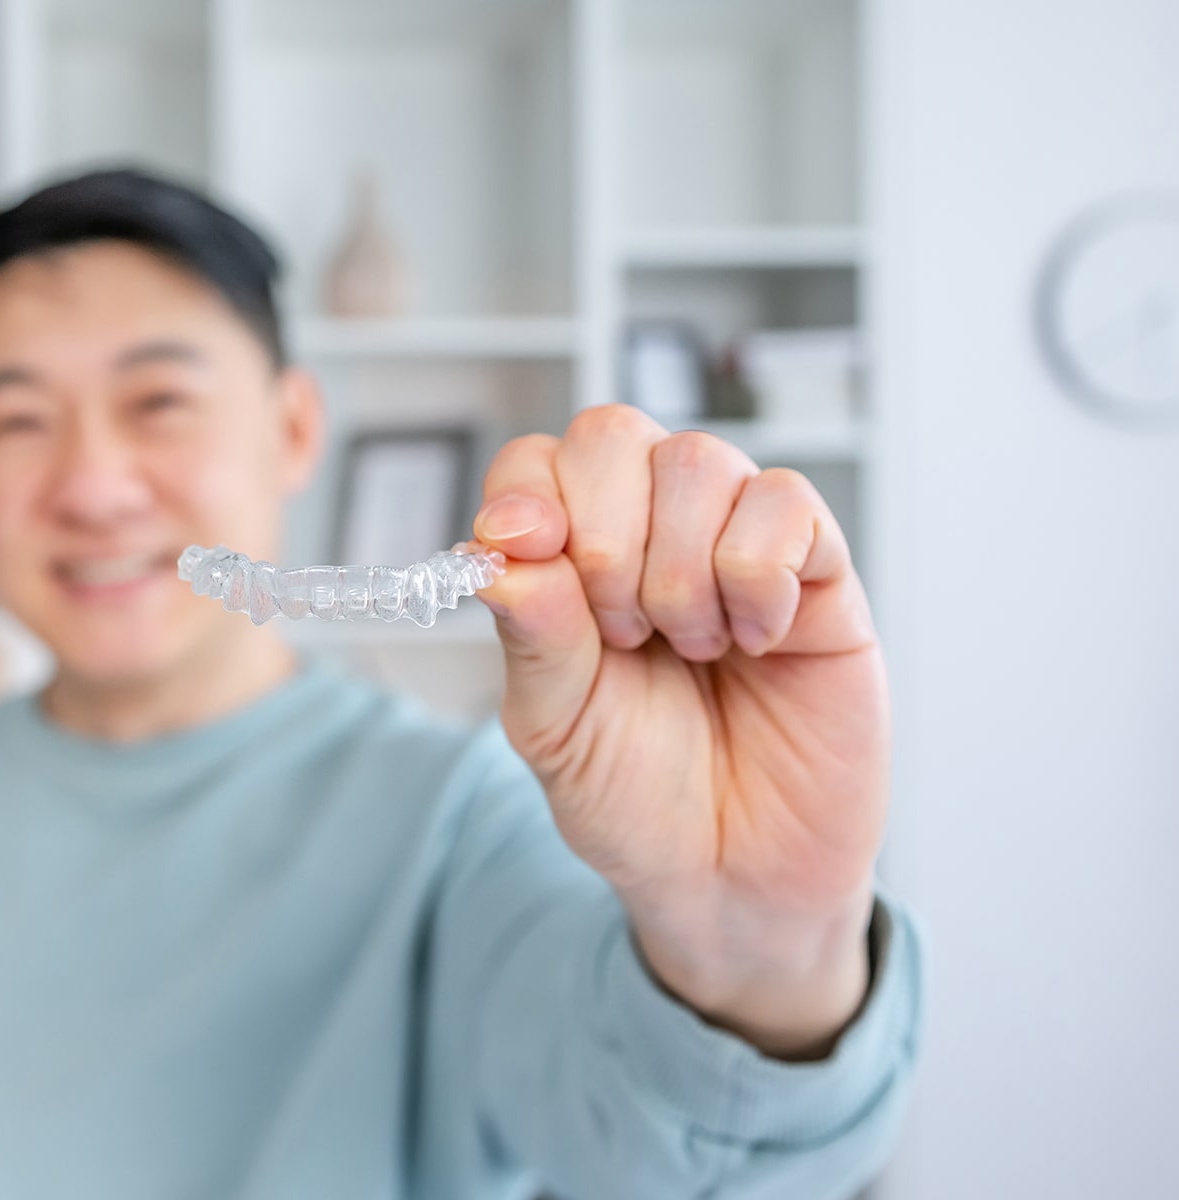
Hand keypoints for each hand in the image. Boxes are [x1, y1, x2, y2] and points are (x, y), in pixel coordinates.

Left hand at [473, 405, 885, 1057]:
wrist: (735, 877)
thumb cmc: (637, 797)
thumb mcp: (556, 729)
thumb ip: (531, 636)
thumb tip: (500, 547)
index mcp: (569, 562)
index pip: (536, 463)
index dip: (526, 494)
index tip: (525, 552)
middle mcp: (650, 532)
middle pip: (613, 435)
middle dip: (603, 536)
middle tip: (623, 634)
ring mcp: (735, 541)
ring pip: (698, 460)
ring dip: (678, 568)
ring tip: (692, 648)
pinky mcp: (819, 569)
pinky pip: (786, 504)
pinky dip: (756, 574)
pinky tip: (755, 642)